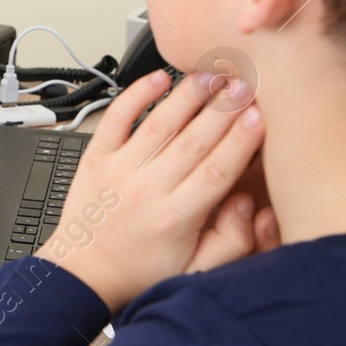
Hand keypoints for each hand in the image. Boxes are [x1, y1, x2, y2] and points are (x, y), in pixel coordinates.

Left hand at [36, 69, 275, 313]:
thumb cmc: (141, 270)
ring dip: (187, 95)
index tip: (261, 117)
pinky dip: (135, 95)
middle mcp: (146, 188)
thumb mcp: (195, 271)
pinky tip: (157, 78)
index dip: (241, 141)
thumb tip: (248, 202)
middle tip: (246, 84)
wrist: (83, 271)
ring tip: (212, 74)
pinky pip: (116, 118)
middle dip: (223, 109)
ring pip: (158, 123)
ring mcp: (118, 169)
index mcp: (175, 217)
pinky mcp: (95, 157)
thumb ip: (231, 240)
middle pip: (192, 140)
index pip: (216, 170)